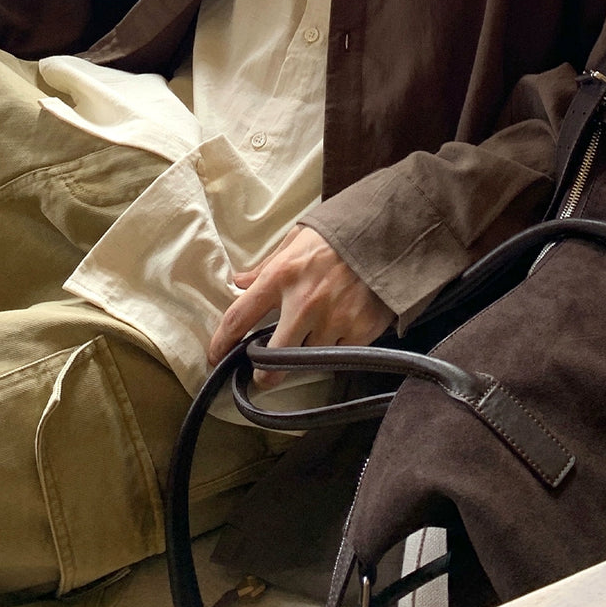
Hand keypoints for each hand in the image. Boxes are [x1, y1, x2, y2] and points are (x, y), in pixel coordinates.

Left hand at [207, 225, 392, 385]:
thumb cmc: (338, 235)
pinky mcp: (360, 331)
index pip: (239, 317)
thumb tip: (238, 281)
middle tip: (264, 375)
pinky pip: (339, 355)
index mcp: (281, 275)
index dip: (221, 342)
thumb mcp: (297, 239)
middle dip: (264, 374)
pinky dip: (335, 348)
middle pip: (273, 359)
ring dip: (305, 355)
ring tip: (311, 340)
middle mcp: (304, 302)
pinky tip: (340, 331)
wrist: (389, 231)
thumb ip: (266, 265)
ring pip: (308, 360)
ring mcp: (334, 319)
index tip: (215, 356)